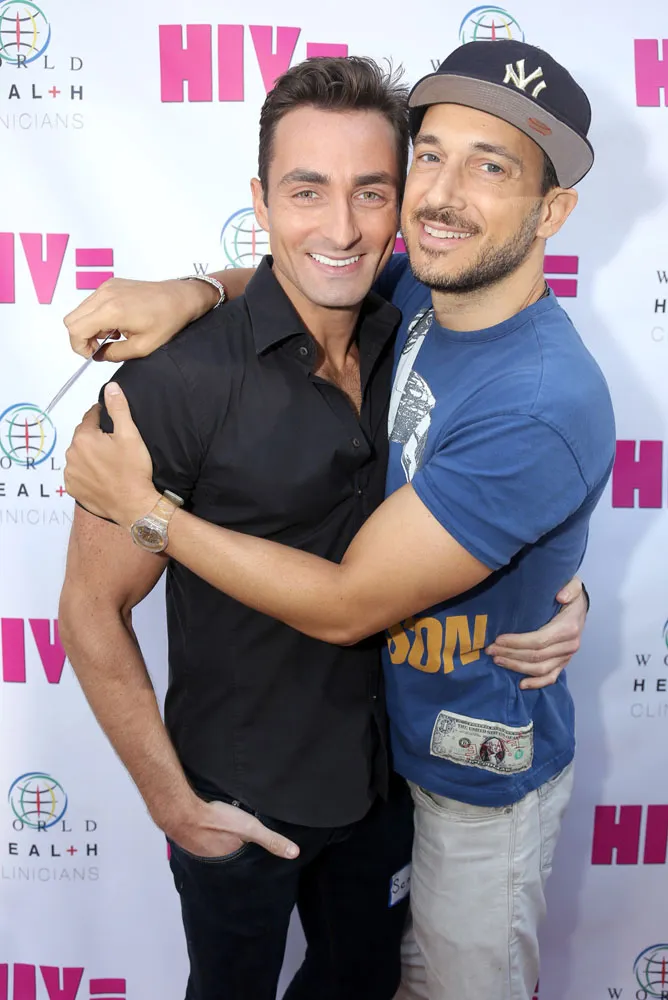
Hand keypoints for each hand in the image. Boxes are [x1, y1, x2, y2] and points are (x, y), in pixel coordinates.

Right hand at [64, 277, 218, 360]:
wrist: (181, 298)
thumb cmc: (167, 322)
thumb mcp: (142, 347)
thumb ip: (115, 354)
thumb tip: (98, 355)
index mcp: (111, 311)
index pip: (75, 329)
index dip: (79, 346)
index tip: (94, 354)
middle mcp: (104, 295)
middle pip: (71, 319)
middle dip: (81, 337)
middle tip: (101, 346)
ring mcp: (106, 286)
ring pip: (80, 311)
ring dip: (89, 327)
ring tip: (113, 335)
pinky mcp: (111, 283)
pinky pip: (91, 302)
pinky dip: (96, 316)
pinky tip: (116, 323)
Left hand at [64, 384, 157, 526]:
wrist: (134, 505)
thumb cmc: (133, 469)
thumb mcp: (130, 435)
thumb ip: (118, 408)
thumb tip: (110, 387)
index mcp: (83, 438)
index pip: (91, 417)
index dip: (104, 417)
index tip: (115, 426)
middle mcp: (71, 454)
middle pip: (83, 437)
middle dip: (96, 437)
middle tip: (115, 447)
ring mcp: (70, 473)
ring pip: (79, 455)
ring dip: (90, 455)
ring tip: (109, 463)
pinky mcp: (72, 488)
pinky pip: (77, 473)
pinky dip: (86, 472)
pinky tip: (101, 476)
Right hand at [168, 797, 299, 860]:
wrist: (182, 813)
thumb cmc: (217, 821)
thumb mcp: (250, 829)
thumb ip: (271, 840)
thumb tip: (295, 853)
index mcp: (230, 860)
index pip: (244, 860)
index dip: (250, 853)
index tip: (254, 849)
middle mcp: (215, 860)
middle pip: (229, 853)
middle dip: (234, 847)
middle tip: (239, 838)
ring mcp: (199, 849)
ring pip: (215, 845)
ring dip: (219, 839)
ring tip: (226, 831)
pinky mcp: (189, 838)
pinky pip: (201, 837)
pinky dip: (206, 832)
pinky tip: (208, 824)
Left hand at [485, 577, 585, 689]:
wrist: (580, 606)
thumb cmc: (570, 594)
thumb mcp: (573, 584)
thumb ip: (570, 588)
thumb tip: (561, 596)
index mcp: (568, 628)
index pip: (539, 640)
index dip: (517, 642)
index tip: (498, 639)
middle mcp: (569, 645)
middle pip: (536, 656)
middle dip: (510, 654)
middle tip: (490, 650)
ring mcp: (567, 656)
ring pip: (540, 669)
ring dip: (517, 667)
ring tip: (497, 660)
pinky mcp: (563, 662)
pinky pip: (551, 677)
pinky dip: (536, 683)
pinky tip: (521, 684)